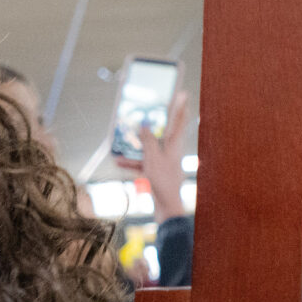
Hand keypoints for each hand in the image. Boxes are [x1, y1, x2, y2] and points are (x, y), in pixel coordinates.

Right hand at [130, 93, 191, 215]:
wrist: (166, 208)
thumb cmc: (163, 182)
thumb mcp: (152, 158)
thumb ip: (148, 140)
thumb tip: (145, 125)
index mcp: (174, 144)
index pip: (179, 120)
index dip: (180, 106)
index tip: (182, 93)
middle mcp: (171, 151)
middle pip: (162, 132)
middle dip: (152, 123)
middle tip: (148, 111)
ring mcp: (164, 162)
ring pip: (149, 148)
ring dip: (136, 146)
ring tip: (123, 139)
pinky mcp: (157, 172)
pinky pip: (143, 162)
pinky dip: (132, 162)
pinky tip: (118, 161)